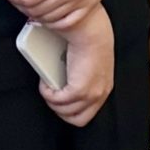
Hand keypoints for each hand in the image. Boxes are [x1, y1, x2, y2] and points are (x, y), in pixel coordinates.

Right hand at [42, 6, 114, 126]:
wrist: (91, 30)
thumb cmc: (89, 39)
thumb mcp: (86, 63)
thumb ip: (77, 75)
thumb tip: (61, 79)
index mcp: (103, 87)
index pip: (87, 112)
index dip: (70, 107)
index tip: (60, 95)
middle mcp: (100, 93)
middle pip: (77, 119)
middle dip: (60, 109)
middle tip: (52, 94)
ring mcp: (92, 93)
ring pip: (66, 113)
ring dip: (52, 101)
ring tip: (48, 86)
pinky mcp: (80, 90)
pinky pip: (57, 101)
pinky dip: (47, 93)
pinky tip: (46, 82)